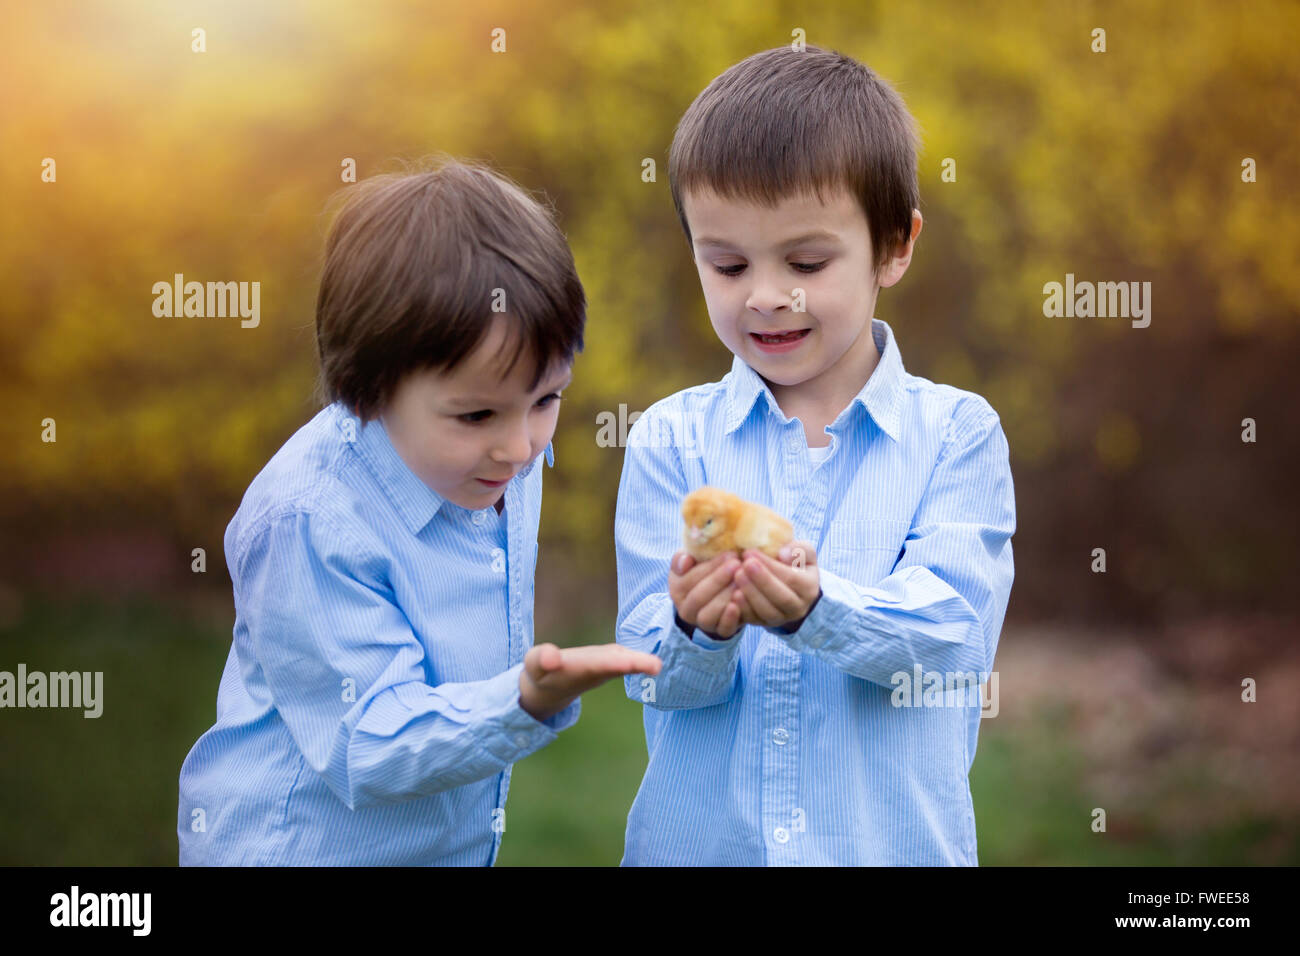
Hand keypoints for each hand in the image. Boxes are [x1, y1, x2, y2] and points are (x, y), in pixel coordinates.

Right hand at [518, 642, 661, 722]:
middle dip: (636, 665)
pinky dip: (639, 658)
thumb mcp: (535, 664)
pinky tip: (654, 656)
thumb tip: (552, 657)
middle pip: (619, 667)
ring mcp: (604, 667)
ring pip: (625, 663)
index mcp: (580, 671)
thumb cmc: (540, 673)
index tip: (629, 663)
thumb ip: (542, 658)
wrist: (547, 688)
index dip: (615, 664)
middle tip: (657, 666)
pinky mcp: (607, 662)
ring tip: (658, 664)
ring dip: (641, 663)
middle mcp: (597, 671)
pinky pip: (625, 658)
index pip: (600, 666)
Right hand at [669, 551, 743, 639]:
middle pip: (698, 597)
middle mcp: (686, 610)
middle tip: (738, 564)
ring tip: (741, 581)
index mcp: (677, 590)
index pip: (690, 579)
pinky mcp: (720, 632)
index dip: (710, 566)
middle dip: (719, 579)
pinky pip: (723, 629)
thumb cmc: (706, 572)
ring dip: (725, 597)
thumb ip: (683, 558)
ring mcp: (702, 623)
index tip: (730, 554)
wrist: (718, 595)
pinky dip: (731, 617)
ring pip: (708, 615)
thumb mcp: (691, 562)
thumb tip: (685, 561)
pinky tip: (741, 601)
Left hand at [730, 541, 820, 630]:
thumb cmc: (794, 564)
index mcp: (809, 588)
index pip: (791, 578)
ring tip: (736, 576)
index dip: (771, 566)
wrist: (789, 587)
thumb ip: (799, 549)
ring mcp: (782, 618)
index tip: (750, 553)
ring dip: (750, 595)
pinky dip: (743, 609)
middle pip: (780, 598)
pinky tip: (732, 594)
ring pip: (767, 611)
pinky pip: (755, 620)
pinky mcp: (766, 624)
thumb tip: (783, 554)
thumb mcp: (803, 553)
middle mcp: (798, 607)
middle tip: (742, 566)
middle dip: (760, 581)